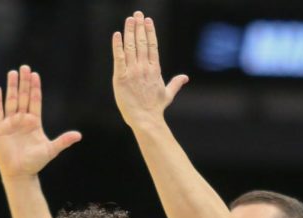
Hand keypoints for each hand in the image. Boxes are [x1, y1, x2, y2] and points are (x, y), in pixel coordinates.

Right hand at [0, 65, 81, 179]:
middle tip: (25, 67)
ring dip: (11, 87)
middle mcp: (22, 120)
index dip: (35, 88)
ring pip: (11, 101)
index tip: (35, 75)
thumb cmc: (35, 162)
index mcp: (34, 122)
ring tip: (12, 73)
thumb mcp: (51, 150)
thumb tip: (79, 135)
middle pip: (23, 97)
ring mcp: (10, 123)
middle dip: (24, 82)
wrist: (19, 173)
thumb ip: (63, 141)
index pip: (34, 101)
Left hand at [111, 12, 188, 129]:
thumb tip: (185, 77)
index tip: (148, 20)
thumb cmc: (155, 108)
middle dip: (139, 27)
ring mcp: (133, 71)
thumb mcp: (167, 94)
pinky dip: (117, 45)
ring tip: (129, 19)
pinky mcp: (121, 77)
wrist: (146, 119)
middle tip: (137, 14)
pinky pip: (119, 58)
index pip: (153, 46)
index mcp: (155, 69)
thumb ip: (175, 83)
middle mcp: (144, 68)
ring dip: (130, 31)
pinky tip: (117, 34)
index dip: (150, 31)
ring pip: (131, 47)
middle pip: (142, 42)